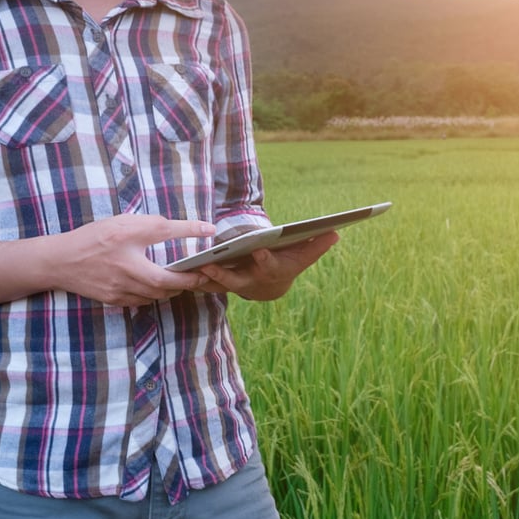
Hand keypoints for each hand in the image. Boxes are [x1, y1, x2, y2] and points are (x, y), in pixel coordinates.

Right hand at [54, 214, 215, 305]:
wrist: (61, 261)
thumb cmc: (94, 237)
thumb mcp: (123, 222)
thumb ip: (152, 225)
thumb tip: (180, 228)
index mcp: (127, 246)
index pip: (165, 240)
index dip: (189, 239)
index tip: (209, 234)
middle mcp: (125, 270)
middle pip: (164, 282)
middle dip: (187, 280)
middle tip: (201, 274)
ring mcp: (119, 289)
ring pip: (155, 295)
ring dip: (172, 289)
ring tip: (184, 280)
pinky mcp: (114, 299)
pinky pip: (142, 301)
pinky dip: (154, 295)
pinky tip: (159, 288)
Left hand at [196, 231, 340, 300]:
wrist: (271, 286)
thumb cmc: (288, 263)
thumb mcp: (303, 255)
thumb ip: (317, 244)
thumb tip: (336, 232)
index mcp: (272, 272)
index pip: (269, 266)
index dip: (265, 259)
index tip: (259, 250)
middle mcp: (252, 282)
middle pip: (236, 281)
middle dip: (223, 275)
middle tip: (210, 264)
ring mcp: (235, 285)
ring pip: (217, 285)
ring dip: (203, 279)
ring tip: (189, 267)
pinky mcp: (221, 284)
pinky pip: (206, 284)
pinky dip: (194, 279)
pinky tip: (181, 270)